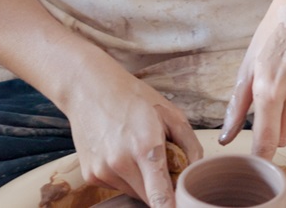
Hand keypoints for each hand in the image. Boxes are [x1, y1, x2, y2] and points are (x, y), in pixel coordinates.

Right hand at [62, 65, 202, 207]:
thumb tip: (197, 173)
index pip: (160, 197)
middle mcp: (120, 163)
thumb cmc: (133, 98)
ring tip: (136, 151)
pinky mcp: (90, 176)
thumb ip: (191, 147)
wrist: (89, 89)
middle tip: (161, 163)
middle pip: (149, 198)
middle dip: (161, 189)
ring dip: (142, 182)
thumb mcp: (170, 114)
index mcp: (145, 147)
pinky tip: (120, 152)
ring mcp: (102, 171)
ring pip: (134, 193)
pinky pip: (117, 186)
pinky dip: (124, 176)